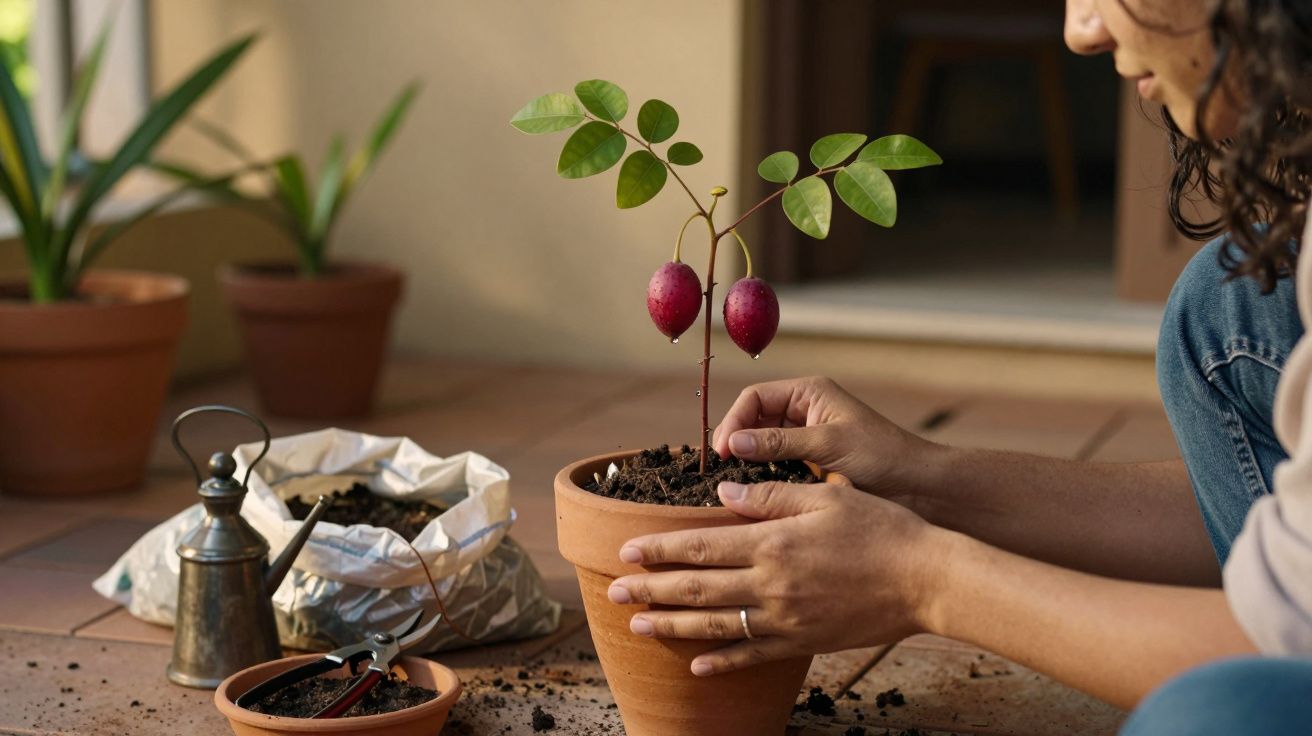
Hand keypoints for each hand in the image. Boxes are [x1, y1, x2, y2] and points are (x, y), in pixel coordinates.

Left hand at [607, 479, 941, 675]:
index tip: (627, 550)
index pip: (700, 546)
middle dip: (650, 589)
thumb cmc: (881, 529)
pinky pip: (752, 655)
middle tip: (614, 590)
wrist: (927, 579)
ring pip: (715, 625)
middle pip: (696, 589)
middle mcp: (772, 583)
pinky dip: (721, 661)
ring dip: (671, 626)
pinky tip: (695, 664)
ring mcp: (786, 618)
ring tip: (638, 624)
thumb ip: (768, 497)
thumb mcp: (824, 497)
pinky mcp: (803, 642)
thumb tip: (719, 494)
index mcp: (773, 542)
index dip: (660, 549)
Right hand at [712, 376, 940, 494]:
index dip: (734, 421)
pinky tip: (753, 493)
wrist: (920, 487)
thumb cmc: (884, 457)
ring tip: (732, 483)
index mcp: (809, 393)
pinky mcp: (809, 464)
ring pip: (760, 444)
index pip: (755, 397)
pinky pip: (774, 466)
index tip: (723, 451)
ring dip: (746, 460)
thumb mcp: (829, 444)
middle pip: (752, 419)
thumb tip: (733, 443)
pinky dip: (762, 476)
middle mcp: (804, 411)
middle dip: (734, 440)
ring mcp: (805, 439)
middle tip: (721, 470)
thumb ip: (780, 442)